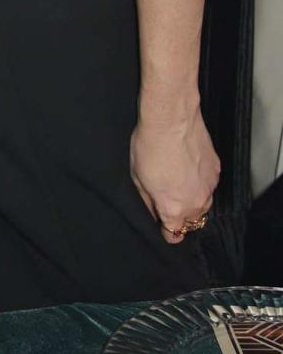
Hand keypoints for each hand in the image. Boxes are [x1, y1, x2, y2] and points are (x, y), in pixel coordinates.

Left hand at [130, 108, 219, 243]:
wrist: (172, 119)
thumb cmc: (150, 145)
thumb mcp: (137, 178)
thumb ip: (148, 202)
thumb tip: (153, 212)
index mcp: (173, 209)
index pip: (174, 234)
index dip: (167, 231)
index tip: (162, 225)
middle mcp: (195, 203)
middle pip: (191, 221)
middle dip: (181, 214)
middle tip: (169, 196)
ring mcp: (209, 187)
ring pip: (203, 204)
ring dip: (193, 199)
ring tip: (179, 180)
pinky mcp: (216, 171)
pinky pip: (209, 185)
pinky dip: (200, 181)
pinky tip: (189, 166)